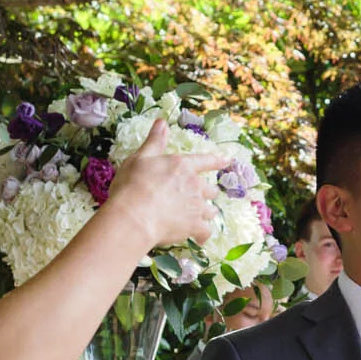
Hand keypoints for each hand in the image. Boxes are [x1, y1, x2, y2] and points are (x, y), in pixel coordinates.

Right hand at [107, 118, 225, 248]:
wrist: (134, 216)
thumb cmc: (133, 185)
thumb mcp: (140, 158)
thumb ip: (154, 141)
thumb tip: (162, 121)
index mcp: (182, 166)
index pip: (205, 160)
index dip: (217, 160)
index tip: (227, 161)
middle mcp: (194, 185)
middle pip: (210, 189)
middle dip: (206, 193)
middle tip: (199, 198)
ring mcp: (196, 206)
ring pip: (211, 210)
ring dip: (207, 213)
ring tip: (200, 217)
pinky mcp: (195, 226)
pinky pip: (206, 231)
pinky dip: (203, 234)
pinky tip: (199, 238)